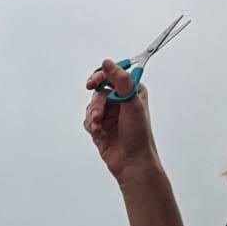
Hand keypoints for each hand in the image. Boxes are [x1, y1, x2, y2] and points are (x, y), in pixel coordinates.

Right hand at [82, 60, 162, 185]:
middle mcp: (121, 101)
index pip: (113, 75)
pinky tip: (99, 133)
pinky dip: (91, 125)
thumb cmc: (139, 136)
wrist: (132, 162)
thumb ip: (121, 81)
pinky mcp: (101, 126)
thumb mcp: (132, 104)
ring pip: (91, 105)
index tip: (93, 83)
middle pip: (99, 91)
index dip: (101, 77)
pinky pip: (88, 119)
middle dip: (97, 104)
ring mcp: (110, 113)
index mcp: (132, 91)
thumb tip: (107, 63)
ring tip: (100, 127)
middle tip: (98, 115)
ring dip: (93, 116)